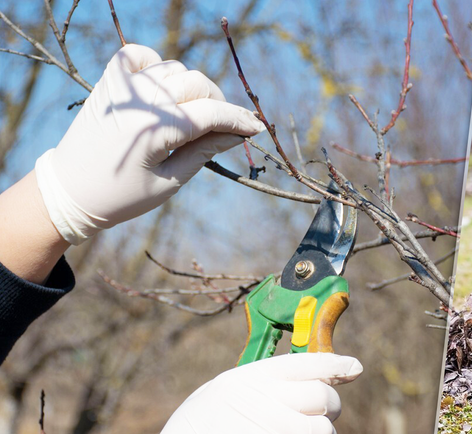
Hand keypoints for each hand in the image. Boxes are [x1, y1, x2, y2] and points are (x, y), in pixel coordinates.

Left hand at [35, 44, 263, 244]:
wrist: (70, 190)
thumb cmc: (122, 196)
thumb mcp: (170, 181)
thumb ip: (205, 151)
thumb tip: (238, 133)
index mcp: (155, 129)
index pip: (211, 113)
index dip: (238, 119)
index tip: (256, 128)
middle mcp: (139, 101)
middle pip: (198, 84)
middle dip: (218, 104)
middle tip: (222, 127)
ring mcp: (122, 87)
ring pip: (175, 70)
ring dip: (191, 88)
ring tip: (190, 114)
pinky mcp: (109, 81)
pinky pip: (139, 55)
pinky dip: (155, 63)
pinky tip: (161, 87)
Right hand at [108, 353, 362, 433]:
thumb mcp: (215, 400)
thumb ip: (256, 389)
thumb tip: (301, 383)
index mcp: (246, 380)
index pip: (304, 363)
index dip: (334, 365)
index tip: (354, 369)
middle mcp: (262, 401)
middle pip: (323, 397)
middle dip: (329, 411)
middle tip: (316, 425)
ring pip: (327, 431)